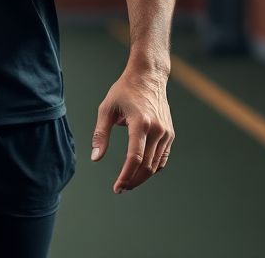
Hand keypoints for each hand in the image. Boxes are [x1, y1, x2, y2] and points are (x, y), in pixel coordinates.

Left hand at [91, 65, 173, 192]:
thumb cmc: (124, 91)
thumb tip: (95, 158)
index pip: (134, 157)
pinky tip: (140, 171)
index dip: (126, 176)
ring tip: (128, 182)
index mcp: (140, 122)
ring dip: (142, 177)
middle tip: (120, 188)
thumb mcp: (107, 108)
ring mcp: (165, 132)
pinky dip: (152, 168)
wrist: (148, 76)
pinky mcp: (169, 133)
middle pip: (146, 166)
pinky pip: (162, 158)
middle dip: (133, 180)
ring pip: (156, 165)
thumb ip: (100, 134)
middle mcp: (156, 129)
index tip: (117, 187)